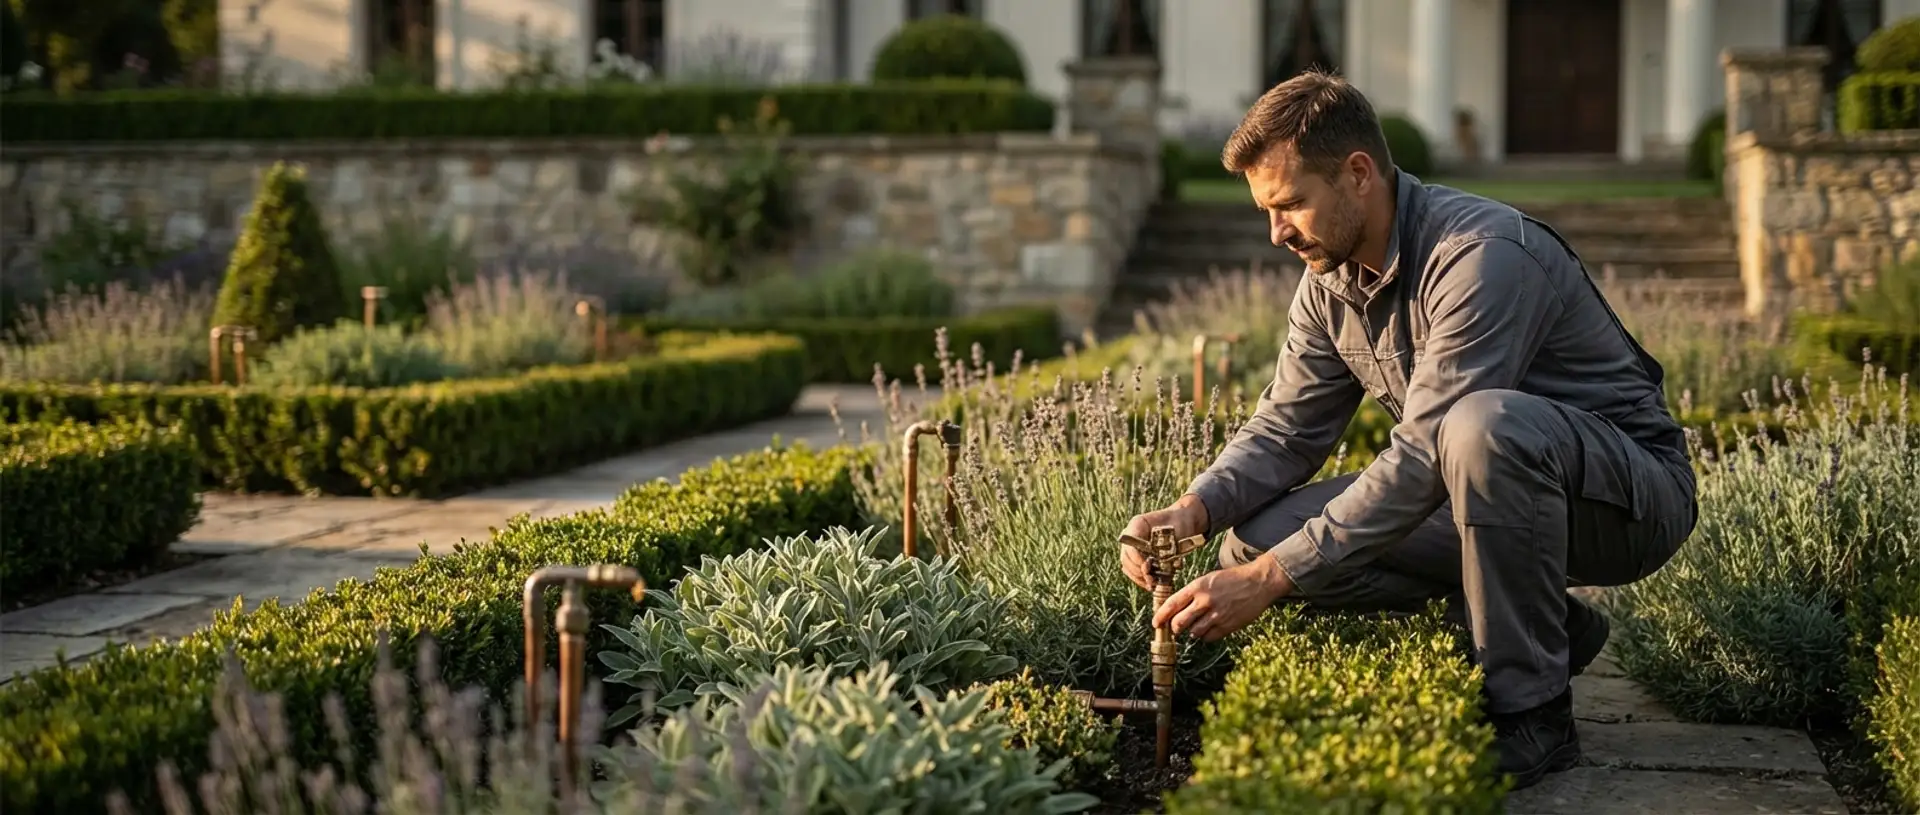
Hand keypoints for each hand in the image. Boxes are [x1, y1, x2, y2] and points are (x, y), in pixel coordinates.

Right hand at [1118, 496, 1210, 591]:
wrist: (1183, 521)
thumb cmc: (1180, 523)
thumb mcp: (1174, 531)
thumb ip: (1164, 544)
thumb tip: (1157, 563)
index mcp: (1137, 525)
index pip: (1129, 545)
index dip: (1136, 559)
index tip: (1148, 567)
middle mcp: (1131, 535)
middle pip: (1126, 558)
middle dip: (1138, 571)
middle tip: (1151, 579)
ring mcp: (1133, 546)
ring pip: (1127, 566)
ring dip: (1138, 577)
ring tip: (1151, 584)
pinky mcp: (1138, 556)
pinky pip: (1133, 570)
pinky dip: (1141, 578)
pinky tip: (1151, 584)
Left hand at [1153, 554, 1293, 641]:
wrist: (1259, 582)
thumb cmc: (1233, 579)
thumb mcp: (1209, 579)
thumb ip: (1193, 593)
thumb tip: (1177, 609)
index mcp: (1198, 586)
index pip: (1172, 604)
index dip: (1161, 615)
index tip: (1155, 623)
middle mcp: (1205, 601)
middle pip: (1179, 622)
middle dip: (1174, 628)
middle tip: (1175, 628)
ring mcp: (1217, 614)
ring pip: (1194, 632)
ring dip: (1192, 632)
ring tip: (1198, 625)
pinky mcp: (1228, 625)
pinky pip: (1209, 637)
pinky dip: (1206, 635)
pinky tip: (1211, 627)